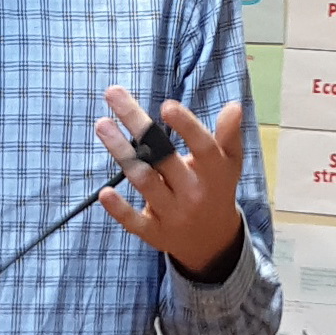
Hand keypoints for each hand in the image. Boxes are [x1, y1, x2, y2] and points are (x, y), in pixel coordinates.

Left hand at [95, 90, 247, 278]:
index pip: (202, 147)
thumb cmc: (216, 188)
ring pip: (144, 181)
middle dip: (137, 124)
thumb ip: (229, 135)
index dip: (186, 126)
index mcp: (214, 173)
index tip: (166, 105)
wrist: (211, 240)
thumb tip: (233, 106)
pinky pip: (134, 221)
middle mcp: (193, 193)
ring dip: (121, 152)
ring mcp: (172, 213)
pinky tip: (104, 192)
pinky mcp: (154, 232)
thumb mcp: (229, 162)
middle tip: (113, 94)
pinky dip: (119, 209)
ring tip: (102, 124)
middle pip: (163, 156)